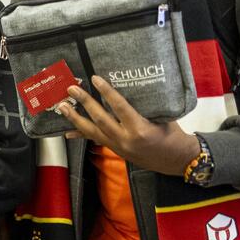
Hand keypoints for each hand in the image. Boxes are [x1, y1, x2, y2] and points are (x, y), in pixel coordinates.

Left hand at [58, 76, 200, 175]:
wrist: (177, 160)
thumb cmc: (173, 136)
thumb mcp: (162, 118)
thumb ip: (144, 108)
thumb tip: (127, 88)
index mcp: (140, 129)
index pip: (120, 107)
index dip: (107, 92)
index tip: (95, 79)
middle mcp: (126, 139)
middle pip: (100, 119)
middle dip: (84, 103)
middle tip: (71, 89)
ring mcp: (118, 146)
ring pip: (92, 132)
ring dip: (75, 118)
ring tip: (62, 107)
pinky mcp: (115, 150)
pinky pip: (95, 141)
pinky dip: (81, 135)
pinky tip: (67, 133)